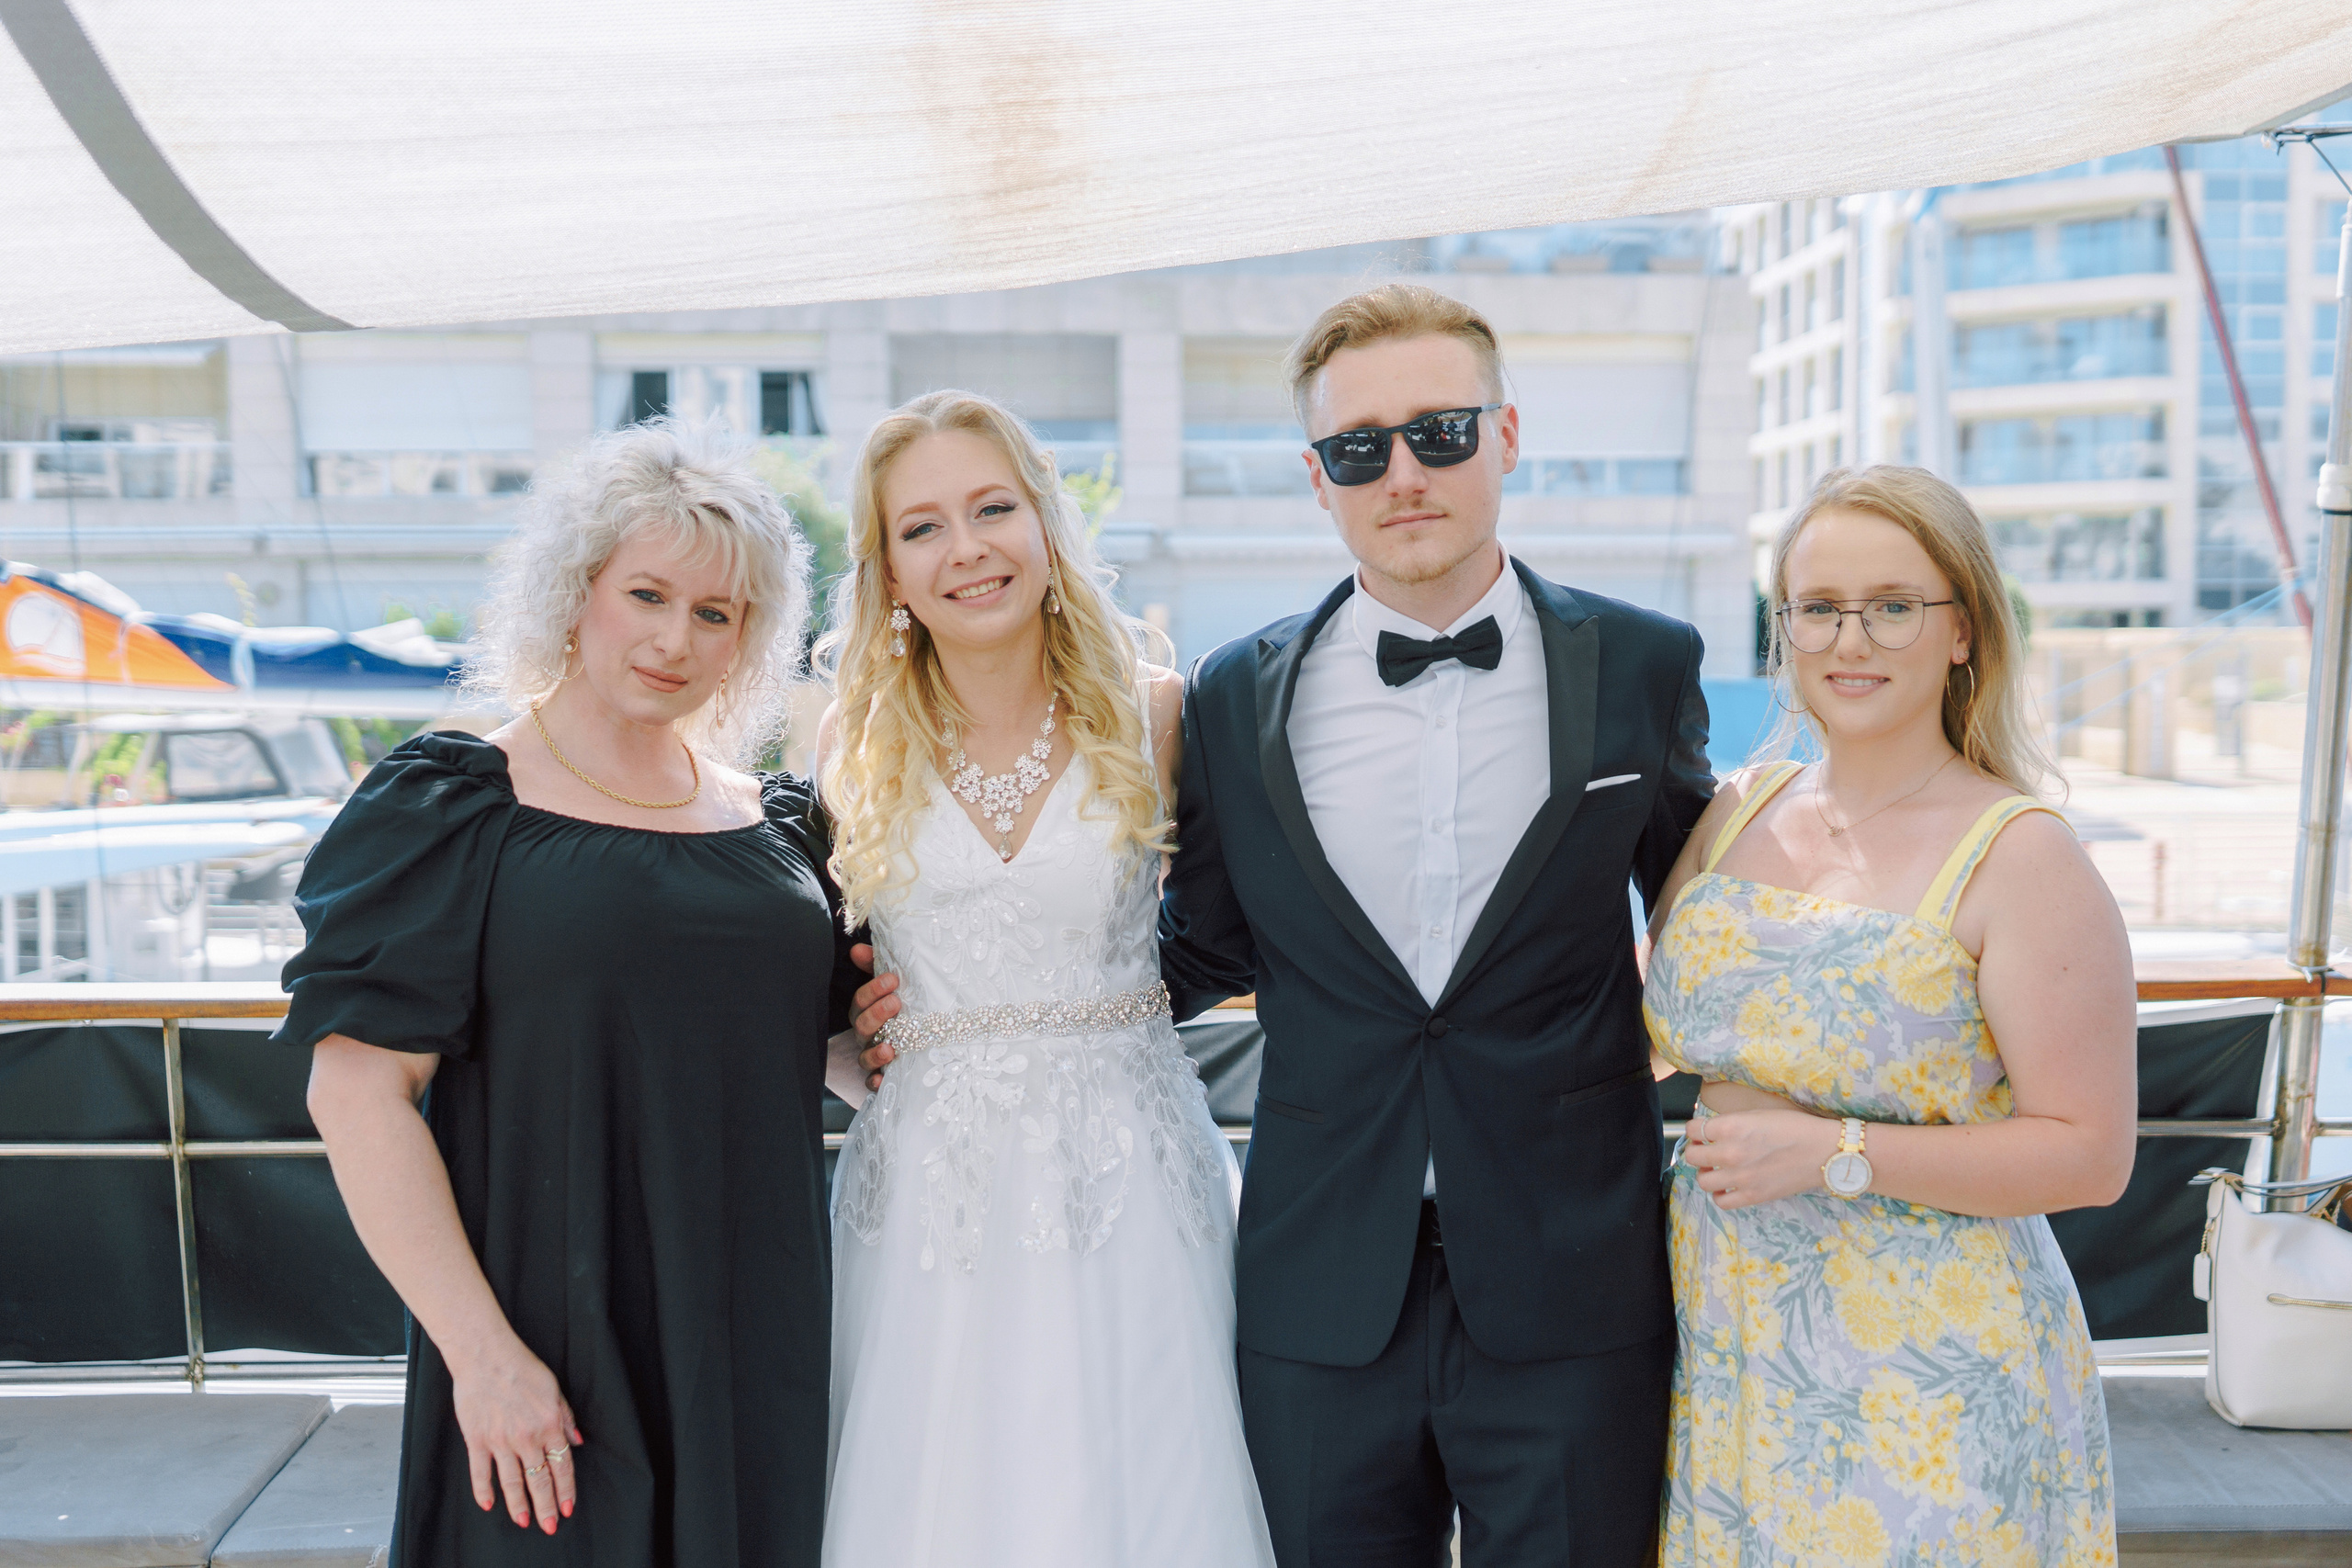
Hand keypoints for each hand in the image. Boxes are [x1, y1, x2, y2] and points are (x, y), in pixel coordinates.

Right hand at [448, 1337, 582, 1532]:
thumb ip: (566, 1417)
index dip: (566, 1490)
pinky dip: (483, 1491)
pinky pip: (480, 1472)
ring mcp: (501, 1441)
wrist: (487, 1356)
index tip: (568, 1507)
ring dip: (519, 1505)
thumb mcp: (555, 1389)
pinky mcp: (477, 1439)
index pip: (562, 1466)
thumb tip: (578, 1441)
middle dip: (546, 1506)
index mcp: (550, 1424)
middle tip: (550, 1525)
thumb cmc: (522, 1368)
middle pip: (539, 1480)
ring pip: (512, 1482)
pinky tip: (488, 1505)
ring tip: (524, 1521)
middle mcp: (527, 1437)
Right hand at [847, 942, 901, 1091]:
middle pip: (862, 1026)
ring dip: (875, 1053)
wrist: (928, 1039)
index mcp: (867, 1011)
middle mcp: (867, 1034)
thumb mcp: (894, 985)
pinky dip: (875, 1083)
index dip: (873, 989)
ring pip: (865, 1057)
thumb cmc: (905, 1005)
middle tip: (896, 1003)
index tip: (893, 979)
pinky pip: (872, 1083)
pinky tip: (882, 1081)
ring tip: (891, 1048)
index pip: (861, 1000)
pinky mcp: (882, 1077)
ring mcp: (872, 1056)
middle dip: (877, 1014)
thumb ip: (876, 967)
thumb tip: (856, 949)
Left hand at [1683, 1105, 1842, 1210]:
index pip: (1693, 1129)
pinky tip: (1728, 1187)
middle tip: (1706, 1150)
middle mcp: (1730, 1152)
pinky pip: (1721, 1202)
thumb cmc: (1795, 1127)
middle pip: (1692, 1155)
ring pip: (1702, 1180)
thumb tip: (1711, 1131)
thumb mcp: (1757, 1114)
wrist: (1823, 1150)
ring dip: (1706, 1173)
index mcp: (1730, 1126)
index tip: (1702, 1133)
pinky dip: (1720, 1195)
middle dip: (1696, 1150)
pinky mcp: (1752, 1196)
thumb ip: (1731, 1123)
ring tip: (1716, 1169)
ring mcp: (1740, 1177)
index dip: (1695, 1130)